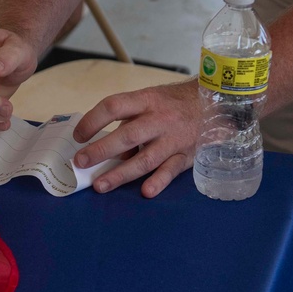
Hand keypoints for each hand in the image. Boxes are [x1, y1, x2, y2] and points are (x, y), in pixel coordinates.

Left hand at [73, 81, 200, 197]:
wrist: (214, 104)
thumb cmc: (174, 103)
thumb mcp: (151, 99)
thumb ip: (130, 119)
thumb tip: (109, 148)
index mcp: (146, 100)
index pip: (114, 106)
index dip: (93, 120)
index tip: (78, 135)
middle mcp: (159, 119)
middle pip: (128, 135)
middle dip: (102, 150)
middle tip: (81, 162)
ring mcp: (173, 139)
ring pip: (145, 159)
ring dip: (122, 173)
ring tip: (101, 185)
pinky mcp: (185, 156)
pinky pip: (171, 170)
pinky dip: (159, 181)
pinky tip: (146, 192)